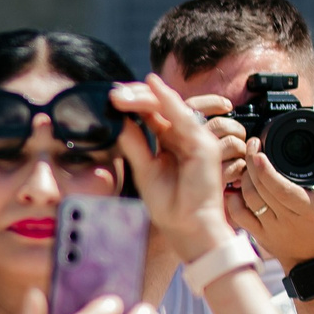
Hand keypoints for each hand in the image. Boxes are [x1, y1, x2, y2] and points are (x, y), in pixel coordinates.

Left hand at [109, 75, 239, 264]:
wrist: (188, 225)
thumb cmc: (169, 203)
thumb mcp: (144, 168)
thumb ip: (134, 144)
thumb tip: (118, 121)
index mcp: (169, 139)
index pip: (151, 112)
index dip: (132, 102)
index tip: (109, 98)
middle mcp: (183, 135)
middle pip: (160, 105)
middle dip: (136, 95)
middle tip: (112, 94)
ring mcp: (195, 137)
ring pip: (169, 106)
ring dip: (145, 96)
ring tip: (121, 93)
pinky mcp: (204, 144)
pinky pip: (184, 117)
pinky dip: (168, 101)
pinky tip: (154, 88)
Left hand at [231, 152, 313, 268]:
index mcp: (308, 209)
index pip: (282, 189)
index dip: (267, 171)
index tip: (260, 153)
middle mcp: (285, 219)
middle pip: (261, 190)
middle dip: (252, 165)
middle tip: (253, 145)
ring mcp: (268, 227)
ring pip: (248, 200)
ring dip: (243, 179)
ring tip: (248, 160)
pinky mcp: (257, 233)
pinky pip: (238, 215)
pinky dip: (232, 199)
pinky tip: (236, 184)